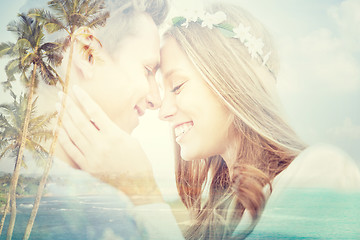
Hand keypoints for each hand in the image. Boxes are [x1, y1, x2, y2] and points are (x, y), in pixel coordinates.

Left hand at [57, 85, 162, 204]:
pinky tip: (58, 128)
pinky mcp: (87, 167)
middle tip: (61, 95)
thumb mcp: (128, 139)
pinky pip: (71, 150)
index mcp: (115, 136)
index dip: (84, 99)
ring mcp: (92, 157)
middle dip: (69, 106)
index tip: (76, 89)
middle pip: (80, 121)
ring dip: (64, 119)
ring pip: (73, 134)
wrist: (137, 184)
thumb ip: (112, 129)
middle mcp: (101, 145)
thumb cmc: (137, 159)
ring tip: (58, 107)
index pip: (95, 112)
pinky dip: (63, 138)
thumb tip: (95, 118)